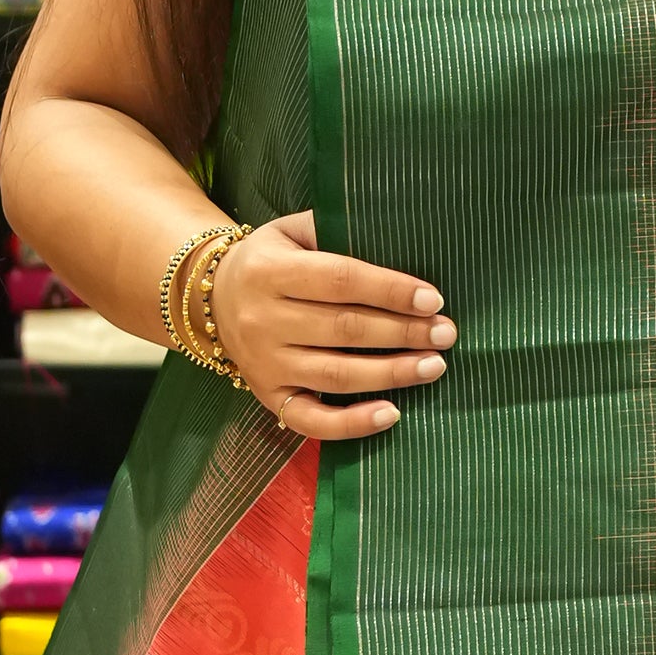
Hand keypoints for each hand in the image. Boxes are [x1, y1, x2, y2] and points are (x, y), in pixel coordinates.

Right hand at [203, 210, 454, 443]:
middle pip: (344, 330)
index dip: (390, 291)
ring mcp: (264, 363)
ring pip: (336, 375)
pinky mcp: (267, 395)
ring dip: (391, 374)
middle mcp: (262, 319)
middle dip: (403, 333)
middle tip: (445, 334)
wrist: (210, 298)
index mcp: (269, 271)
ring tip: (434, 366)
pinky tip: (392, 414)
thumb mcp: (290, 232)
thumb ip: (335, 231)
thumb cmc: (268, 260)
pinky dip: (353, 423)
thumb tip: (399, 241)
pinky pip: (311, 420)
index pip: (341, 280)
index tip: (433, 300)